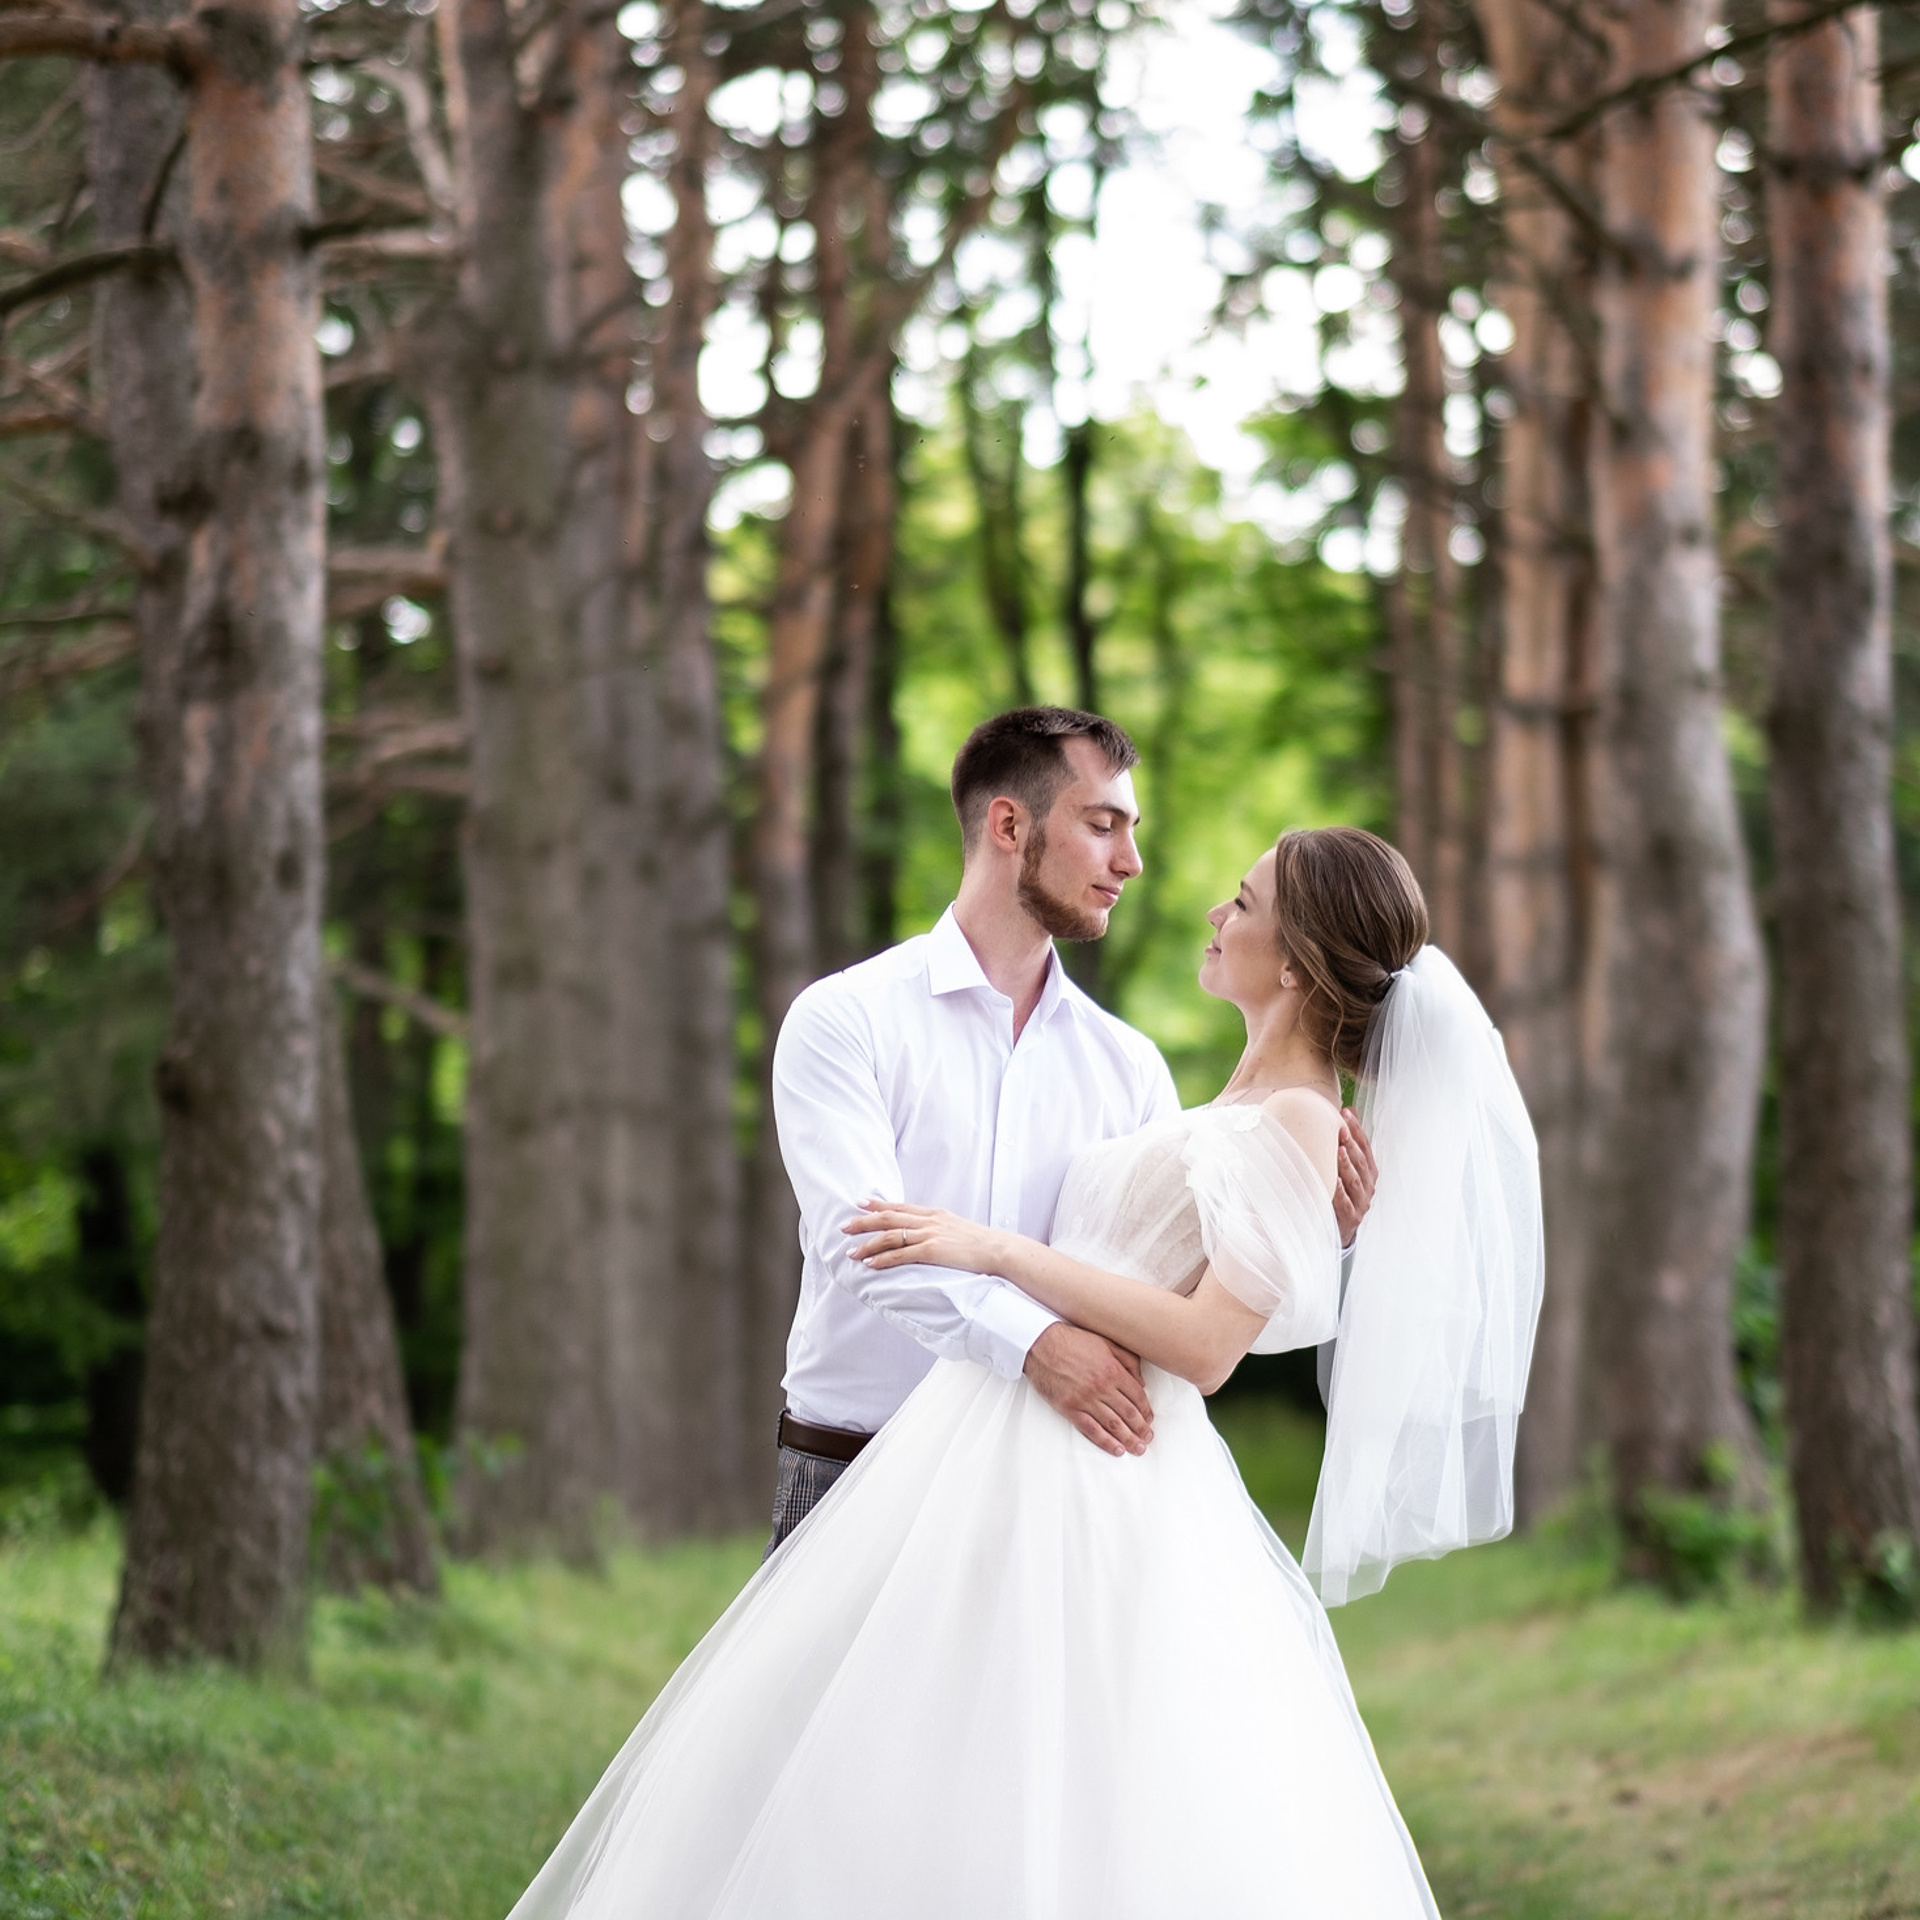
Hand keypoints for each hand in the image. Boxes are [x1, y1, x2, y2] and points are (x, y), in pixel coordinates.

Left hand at [843, 1200, 1007, 1276]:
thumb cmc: (980, 1242)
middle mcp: (929, 1221)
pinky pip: (901, 1254)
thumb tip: (929, 1232)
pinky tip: (870, 1263)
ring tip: (851, 1251)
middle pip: (888, 1218)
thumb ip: (940, 1227)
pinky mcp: (932, 1251)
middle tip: (844, 1225)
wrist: (998, 1249)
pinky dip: (882, 1258)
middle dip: (864, 1222)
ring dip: (868, 1244)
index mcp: (934, 1214)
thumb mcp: (957, 1227)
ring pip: (890, 1236)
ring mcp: (930, 1235)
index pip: (900, 1206)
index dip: (878, 1204)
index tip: (861, 1203)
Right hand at [1023, 1323, 1153, 1456]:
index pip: (1137, 1396)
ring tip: (1138, 1448)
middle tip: (1148, 1439)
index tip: (1149, 1419)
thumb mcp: (1106, 1342)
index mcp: (1113, 1370)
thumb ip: (1128, 1359)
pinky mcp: (1069, 1408)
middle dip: (1141, 1429)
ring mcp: (1085, 1399)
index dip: (1146, 1410)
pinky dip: (1105, 1442)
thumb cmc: (1073, 1340)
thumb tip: (1142, 1381)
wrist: (1040, 1344)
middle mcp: (1102, 1387)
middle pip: (1128, 1413)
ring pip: (1113, 1424)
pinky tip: (1116, 1449)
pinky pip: (1091, 1430)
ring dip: (1128, 1439)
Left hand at [1332, 1107, 1377, 1248]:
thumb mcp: (1347, 1167)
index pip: (1365, 1147)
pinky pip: (1344, 1203)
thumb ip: (1348, 1141)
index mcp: (1369, 1172)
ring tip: (1338, 1150)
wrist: (1341, 1229)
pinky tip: (1334, 1181)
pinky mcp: (1351, 1217)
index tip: (1346, 1113)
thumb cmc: (1343, 1192)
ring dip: (1346, 1165)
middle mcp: (1368, 1186)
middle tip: (1340, 1128)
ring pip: (1355, 1181)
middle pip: (1361, 1162)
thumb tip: (1348, 1109)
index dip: (1357, 1130)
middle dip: (1351, 1144)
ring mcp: (1361, 1202)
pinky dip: (1340, 1192)